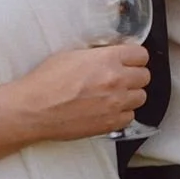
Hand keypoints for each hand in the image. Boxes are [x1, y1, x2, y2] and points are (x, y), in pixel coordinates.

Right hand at [13, 44, 150, 140]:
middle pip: (145, 76)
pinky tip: (108, 109)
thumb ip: (98, 55)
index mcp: (108, 59)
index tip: (129, 60)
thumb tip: (110, 56)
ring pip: (141, 97)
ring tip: (114, 95)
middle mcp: (117, 80)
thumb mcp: (72, 54)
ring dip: (130, 95)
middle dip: (134, 75)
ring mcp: (116, 103)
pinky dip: (122, 113)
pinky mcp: (111, 123)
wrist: (35, 109)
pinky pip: (130, 116)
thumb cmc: (46, 81)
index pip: (141, 55)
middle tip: (121, 77)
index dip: (134, 57)